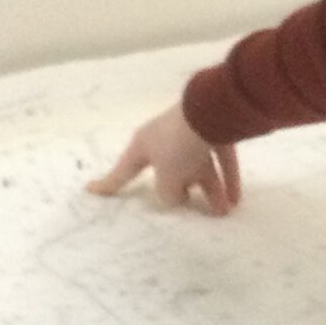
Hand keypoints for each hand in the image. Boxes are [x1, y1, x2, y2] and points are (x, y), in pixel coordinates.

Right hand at [89, 103, 241, 215]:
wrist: (211, 113)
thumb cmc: (178, 145)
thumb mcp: (166, 177)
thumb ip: (167, 192)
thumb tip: (178, 197)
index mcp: (143, 146)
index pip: (123, 171)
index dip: (108, 184)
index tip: (90, 190)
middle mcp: (165, 140)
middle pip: (169, 171)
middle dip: (181, 189)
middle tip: (188, 204)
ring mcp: (191, 135)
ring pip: (198, 169)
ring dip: (210, 191)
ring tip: (222, 211)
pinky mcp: (216, 134)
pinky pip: (219, 162)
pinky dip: (227, 179)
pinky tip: (235, 199)